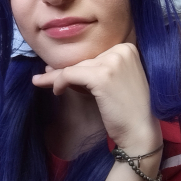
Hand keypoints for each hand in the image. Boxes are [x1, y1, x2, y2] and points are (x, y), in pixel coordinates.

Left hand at [32, 43, 161, 151]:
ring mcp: (113, 62)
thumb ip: (93, 70)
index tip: (58, 73)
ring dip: (56, 77)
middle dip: (64, 71)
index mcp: (127, 48)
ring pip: (74, 67)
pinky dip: (58, 82)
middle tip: (43, 77)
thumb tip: (55, 65)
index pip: (94, 55)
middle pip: (84, 60)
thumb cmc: (127, 110)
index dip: (77, 67)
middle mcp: (122, 50)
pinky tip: (56, 91)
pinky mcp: (101, 76)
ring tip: (40, 82)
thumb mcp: (114, 82)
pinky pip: (70, 74)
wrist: (141, 132)